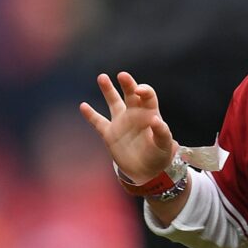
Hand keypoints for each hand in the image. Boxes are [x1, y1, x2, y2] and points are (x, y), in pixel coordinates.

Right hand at [78, 71, 177, 185]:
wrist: (146, 172)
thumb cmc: (159, 156)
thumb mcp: (164, 146)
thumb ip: (162, 133)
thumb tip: (156, 120)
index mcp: (149, 113)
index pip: (147, 96)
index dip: (144, 90)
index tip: (139, 91)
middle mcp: (134, 114)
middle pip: (130, 94)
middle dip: (127, 84)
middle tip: (122, 75)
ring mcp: (121, 122)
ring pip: (113, 102)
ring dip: (108, 89)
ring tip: (102, 77)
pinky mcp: (110, 134)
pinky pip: (98, 122)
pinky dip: (90, 114)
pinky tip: (83, 106)